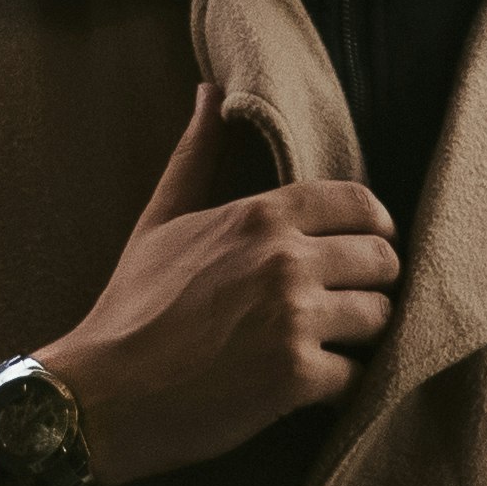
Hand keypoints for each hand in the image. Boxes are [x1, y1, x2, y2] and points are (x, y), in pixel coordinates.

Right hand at [35, 85, 398, 485]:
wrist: (104, 394)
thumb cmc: (132, 307)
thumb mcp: (161, 221)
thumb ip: (198, 155)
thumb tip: (210, 91)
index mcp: (260, 216)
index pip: (361, 204)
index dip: (374, 228)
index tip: (366, 250)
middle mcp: (285, 259)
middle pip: (382, 261)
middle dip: (371, 284)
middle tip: (346, 305)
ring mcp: (294, 318)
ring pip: (379, 317)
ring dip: (359, 336)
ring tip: (326, 344)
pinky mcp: (297, 377)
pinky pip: (356, 375)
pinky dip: (339, 385)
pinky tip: (308, 384)